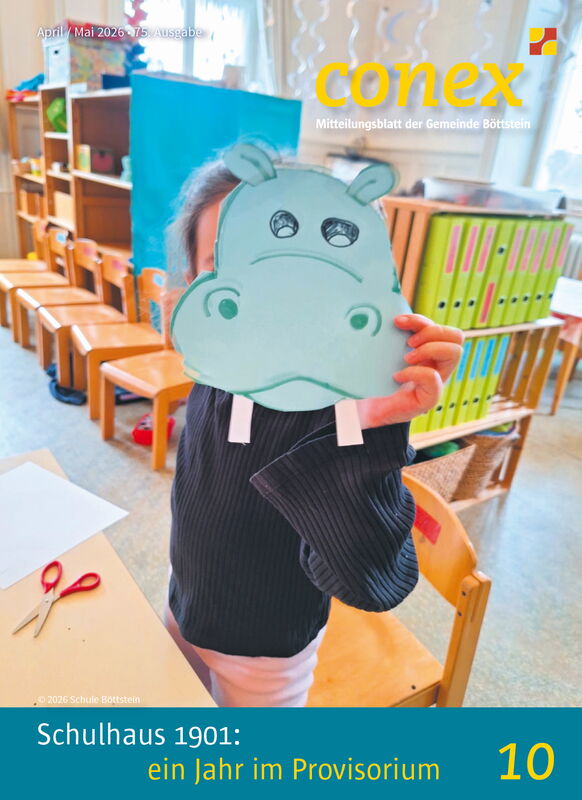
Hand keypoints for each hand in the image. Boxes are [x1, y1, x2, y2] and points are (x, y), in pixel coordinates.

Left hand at [357, 313, 463, 427]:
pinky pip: (434, 379)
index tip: (398, 322)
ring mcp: (436, 381)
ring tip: (406, 358)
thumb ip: (392, 334)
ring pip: (455, 353)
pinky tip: (396, 376)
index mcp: (429, 350)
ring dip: (429, 349)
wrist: (365, 410)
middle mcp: (438, 364)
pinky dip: (414, 372)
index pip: (442, 327)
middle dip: (431, 332)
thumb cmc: (374, 378)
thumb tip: (386, 310)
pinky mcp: (428, 399)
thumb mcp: (385, 352)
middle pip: (457, 336)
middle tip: (408, 342)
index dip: (422, 321)